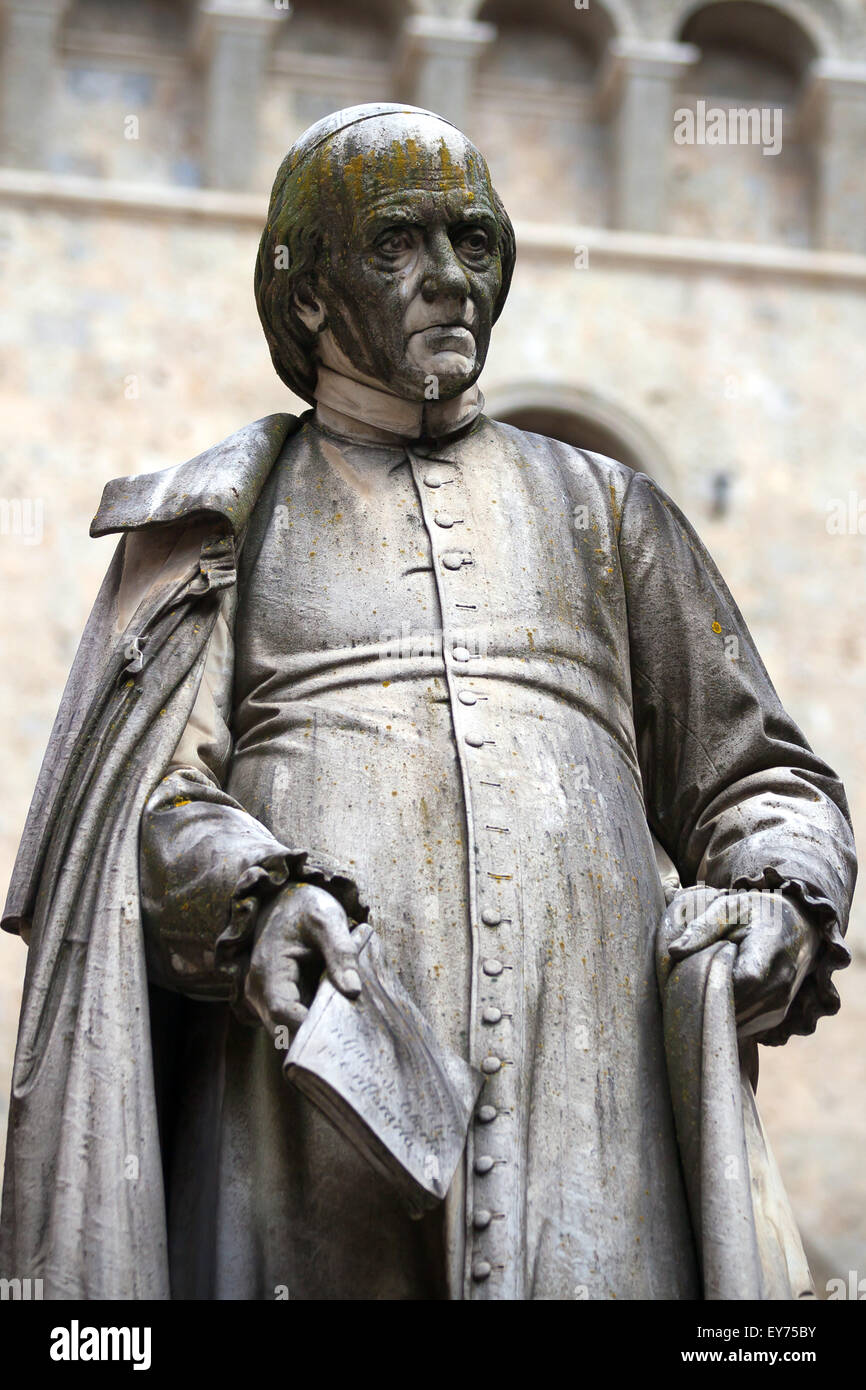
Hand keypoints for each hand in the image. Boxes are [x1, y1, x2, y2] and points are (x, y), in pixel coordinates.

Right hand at [243, 882, 360, 1039]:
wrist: (288, 900)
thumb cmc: (307, 907)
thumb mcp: (328, 921)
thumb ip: (341, 953)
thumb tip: (354, 991)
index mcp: (268, 970)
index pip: (283, 1013)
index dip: (311, 1025)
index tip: (343, 1026)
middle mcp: (259, 990)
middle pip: (284, 1029)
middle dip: (317, 1033)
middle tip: (351, 1029)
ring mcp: (266, 998)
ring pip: (290, 1029)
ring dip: (317, 1027)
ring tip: (348, 1017)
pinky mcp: (278, 1000)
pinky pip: (295, 1020)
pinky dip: (316, 1019)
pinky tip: (339, 1010)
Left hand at [661, 885, 819, 1036]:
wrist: (796, 927)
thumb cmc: (755, 913)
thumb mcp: (728, 908)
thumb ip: (702, 928)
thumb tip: (674, 951)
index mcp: (770, 945)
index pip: (747, 977)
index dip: (717, 981)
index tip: (694, 974)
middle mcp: (782, 978)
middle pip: (739, 1004)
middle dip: (708, 999)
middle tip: (686, 986)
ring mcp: (782, 1001)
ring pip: (740, 1021)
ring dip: (716, 1011)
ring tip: (701, 991)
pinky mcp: (777, 1015)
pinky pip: (745, 1028)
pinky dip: (727, 1018)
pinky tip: (716, 1000)